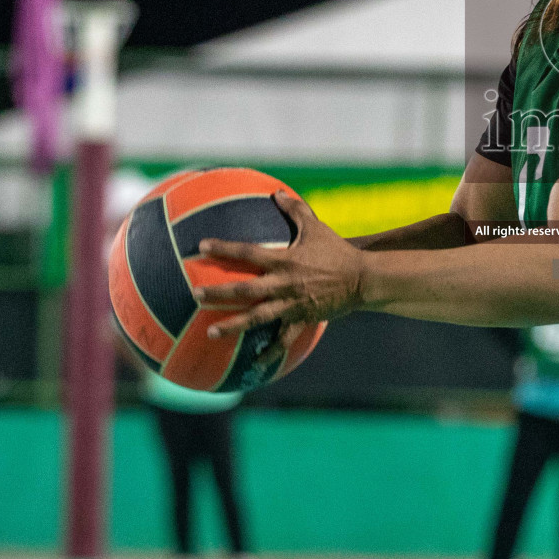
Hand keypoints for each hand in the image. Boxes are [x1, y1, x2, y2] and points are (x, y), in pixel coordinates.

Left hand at [193, 190, 362, 354]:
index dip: (225, 248)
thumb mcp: (316, 227)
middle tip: (195, 294)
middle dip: (218, 292)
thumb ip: (295, 210)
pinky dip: (269, 352)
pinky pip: (282, 339)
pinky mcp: (301, 319)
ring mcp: (291, 304)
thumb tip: (276, 193)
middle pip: (245, 289)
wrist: (362, 279)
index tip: (202, 246)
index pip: (248, 252)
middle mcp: (283, 283)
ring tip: (210, 333)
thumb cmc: (337, 251)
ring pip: (257, 317)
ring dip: (233, 325)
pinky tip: (254, 365)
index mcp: (284, 260)